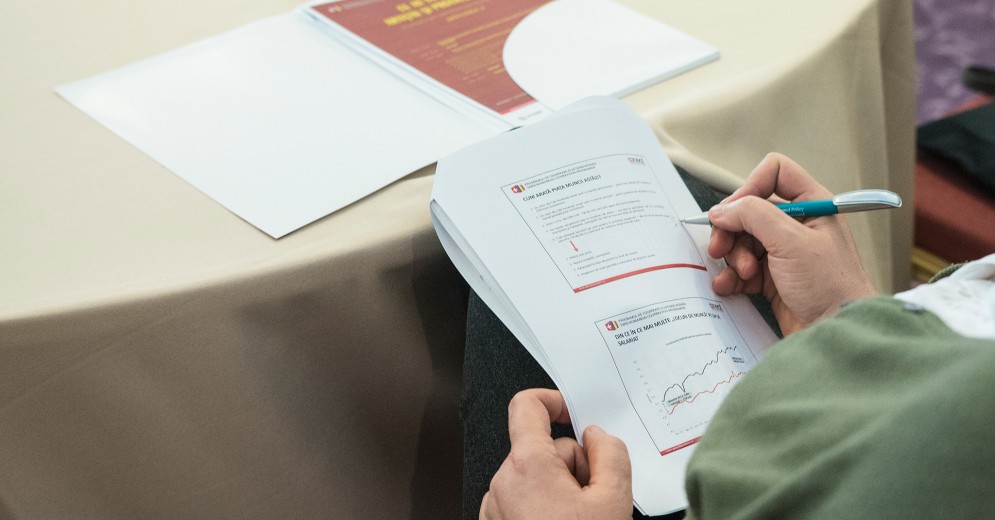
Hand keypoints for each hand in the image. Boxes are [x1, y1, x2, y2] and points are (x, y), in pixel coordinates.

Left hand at [480, 389, 632, 519]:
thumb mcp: (613, 501)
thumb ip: (610, 456)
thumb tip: (599, 438)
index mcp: (527, 466)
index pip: (527, 406)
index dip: (554, 401)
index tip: (573, 413)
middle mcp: (503, 483)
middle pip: (542, 449)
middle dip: (572, 465)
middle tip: (593, 498)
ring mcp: (496, 507)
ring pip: (534, 477)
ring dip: (559, 490)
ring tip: (579, 516)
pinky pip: (522, 500)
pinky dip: (543, 507)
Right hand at [707, 153, 876, 334]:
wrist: (837, 333)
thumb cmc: (831, 287)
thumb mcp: (791, 242)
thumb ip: (753, 216)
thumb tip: (721, 209)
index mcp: (812, 205)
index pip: (774, 174)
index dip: (750, 188)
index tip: (735, 212)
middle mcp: (797, 225)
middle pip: (749, 210)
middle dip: (733, 230)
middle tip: (722, 248)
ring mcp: (783, 252)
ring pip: (741, 240)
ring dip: (734, 257)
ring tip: (744, 274)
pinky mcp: (772, 278)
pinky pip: (740, 268)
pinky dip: (731, 276)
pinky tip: (729, 286)